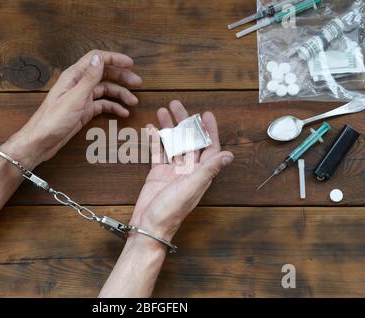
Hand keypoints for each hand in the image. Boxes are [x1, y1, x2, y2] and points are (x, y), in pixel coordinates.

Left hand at [2, 50, 141, 167]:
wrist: (40, 141)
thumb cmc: (52, 120)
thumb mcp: (74, 98)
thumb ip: (88, 78)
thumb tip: (99, 58)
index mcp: (74, 76)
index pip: (96, 59)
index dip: (114, 59)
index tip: (130, 63)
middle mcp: (78, 84)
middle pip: (104, 74)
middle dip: (122, 77)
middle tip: (138, 83)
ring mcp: (81, 98)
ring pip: (105, 91)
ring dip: (120, 94)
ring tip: (134, 102)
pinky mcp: (83, 111)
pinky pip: (102, 105)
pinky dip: (113, 107)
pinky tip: (123, 113)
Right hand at [129, 100, 233, 242]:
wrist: (149, 226)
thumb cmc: (170, 211)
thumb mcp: (191, 188)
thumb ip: (208, 170)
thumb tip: (229, 155)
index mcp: (199, 173)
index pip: (208, 147)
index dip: (209, 130)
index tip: (206, 114)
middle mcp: (188, 170)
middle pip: (188, 140)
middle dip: (184, 122)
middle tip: (176, 105)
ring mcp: (172, 171)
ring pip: (172, 143)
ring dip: (168, 127)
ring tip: (162, 110)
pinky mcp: (157, 173)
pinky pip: (157, 152)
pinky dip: (154, 140)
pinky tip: (150, 128)